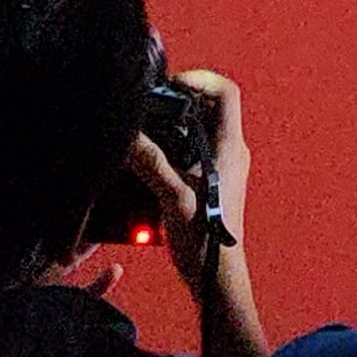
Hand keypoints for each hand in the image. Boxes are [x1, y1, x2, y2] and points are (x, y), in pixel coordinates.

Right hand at [133, 70, 253, 273]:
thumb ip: (149, 161)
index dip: (200, 79)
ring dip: (173, 123)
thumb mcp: (172, 196)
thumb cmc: (204, 237)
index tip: (171, 85)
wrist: (215, 276)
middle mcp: (230, 151)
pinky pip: (193, 148)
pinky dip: (172, 143)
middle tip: (150, 105)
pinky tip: (148, 155)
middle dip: (179, 100)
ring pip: (199, 128)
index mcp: (229, 147)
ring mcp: (222, 166)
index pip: (226, 93)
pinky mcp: (210, 180)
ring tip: (145, 128)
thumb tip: (126, 134)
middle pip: (209, 106)